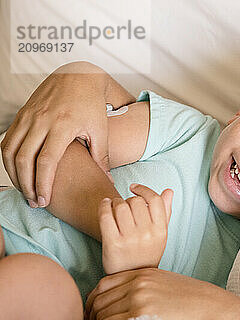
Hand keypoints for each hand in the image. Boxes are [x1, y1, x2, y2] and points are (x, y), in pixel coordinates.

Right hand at [1, 62, 110, 207]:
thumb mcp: (101, 130)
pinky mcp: (21, 114)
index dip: (43, 183)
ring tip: (25, 191)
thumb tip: (107, 181)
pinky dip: (9, 159)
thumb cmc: (92, 104)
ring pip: (10, 151)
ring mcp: (28, 116)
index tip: (45, 200)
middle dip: (27, 184)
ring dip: (14, 174)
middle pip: (24, 159)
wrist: (78, 75)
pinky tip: (18, 172)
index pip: (46, 161)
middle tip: (34, 201)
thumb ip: (102, 157)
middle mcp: (41, 120)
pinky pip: (7, 140)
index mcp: (62, 125)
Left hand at [84, 267, 238, 319]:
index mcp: (143, 274)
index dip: (92, 300)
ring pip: (102, 314)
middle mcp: (138, 283)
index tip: (91, 313)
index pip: (104, 283)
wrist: (209, 309)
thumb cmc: (192, 302)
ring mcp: (139, 297)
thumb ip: (145, 288)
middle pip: (100, 299)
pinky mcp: (141, 314)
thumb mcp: (166, 285)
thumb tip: (123, 304)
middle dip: (91, 316)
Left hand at [99, 184, 172, 273]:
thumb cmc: (146, 253)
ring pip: (120, 206)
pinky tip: (104, 205)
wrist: (131, 277)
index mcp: (160, 230)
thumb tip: (168, 191)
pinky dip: (103, 206)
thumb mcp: (160, 235)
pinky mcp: (113, 243)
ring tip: (113, 206)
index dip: (143, 189)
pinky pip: (106, 216)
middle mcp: (147, 234)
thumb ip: (165, 212)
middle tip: (123, 204)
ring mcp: (130, 239)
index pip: (155, 200)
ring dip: (115, 202)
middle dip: (127, 199)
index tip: (134, 188)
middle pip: (135, 201)